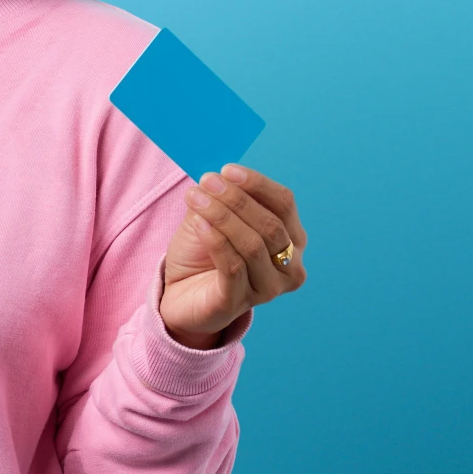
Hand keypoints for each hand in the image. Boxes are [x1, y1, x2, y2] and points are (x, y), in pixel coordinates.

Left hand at [159, 165, 306, 348]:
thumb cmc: (204, 254)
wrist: (179, 293)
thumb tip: (221, 175)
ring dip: (222, 216)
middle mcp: (289, 266)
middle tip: (208, 181)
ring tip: (196, 198)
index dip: (258, 184)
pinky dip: (216, 241)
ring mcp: (268, 289)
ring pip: (253, 245)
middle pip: (271, 225)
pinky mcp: (240, 303)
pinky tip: (199, 224)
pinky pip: (233, 267)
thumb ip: (224, 198)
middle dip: (237, 199)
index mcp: (292, 240)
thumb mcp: (215, 218)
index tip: (228, 170)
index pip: (284, 204)